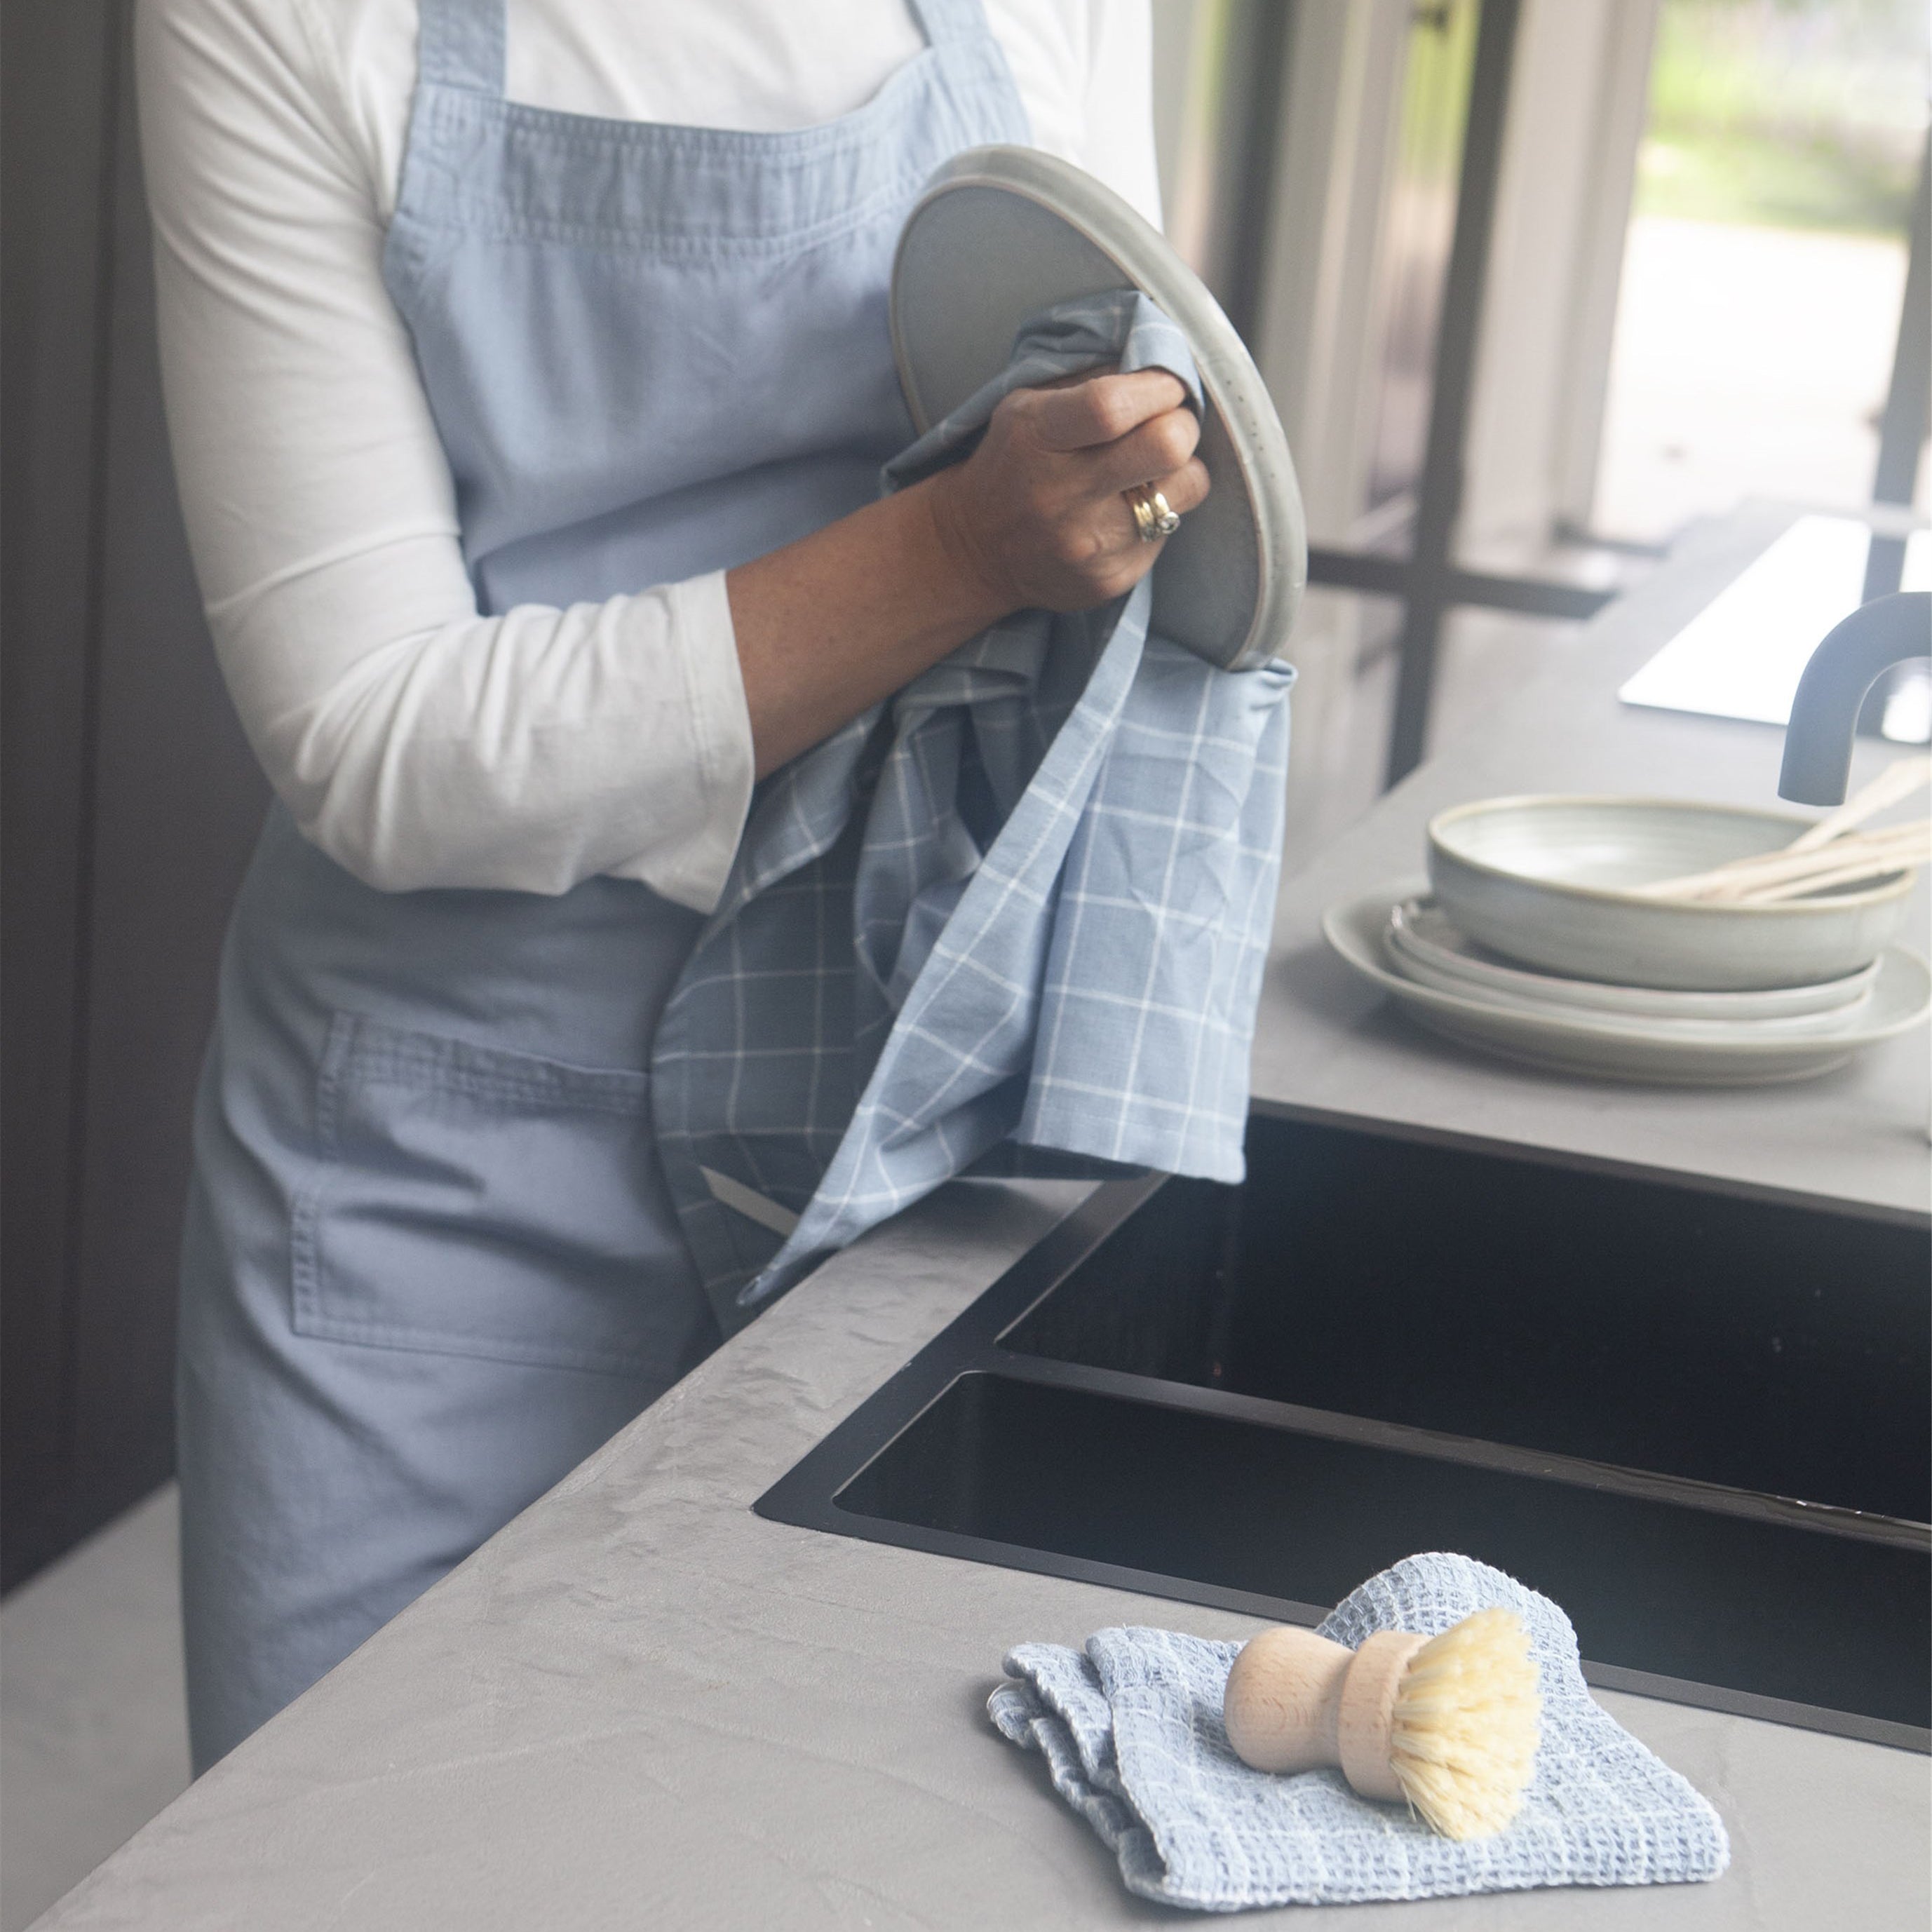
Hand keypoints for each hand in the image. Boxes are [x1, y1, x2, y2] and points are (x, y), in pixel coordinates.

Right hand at [926, 369, 1209, 615]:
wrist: (976, 549)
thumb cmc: (1014, 462)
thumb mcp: (1028, 406)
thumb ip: (1091, 380)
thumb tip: (1160, 364)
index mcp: (1036, 437)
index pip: (1113, 405)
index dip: (1158, 386)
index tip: (1166, 384)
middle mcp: (1061, 495)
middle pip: (1167, 446)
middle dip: (1183, 424)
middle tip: (1171, 424)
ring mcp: (1088, 544)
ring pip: (1187, 489)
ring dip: (1181, 471)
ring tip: (1150, 470)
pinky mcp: (1111, 579)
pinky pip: (1169, 530)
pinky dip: (1158, 513)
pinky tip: (1124, 512)